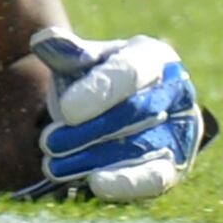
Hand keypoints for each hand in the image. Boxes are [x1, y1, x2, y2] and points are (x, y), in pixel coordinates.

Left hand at [27, 29, 213, 202]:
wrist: (117, 118)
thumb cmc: (97, 85)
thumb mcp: (84, 66)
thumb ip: (67, 55)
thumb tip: (42, 39)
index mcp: (155, 58)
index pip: (132, 72)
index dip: (101, 90)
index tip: (67, 111)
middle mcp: (176, 91)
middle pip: (136, 112)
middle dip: (89, 130)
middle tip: (47, 142)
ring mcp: (179, 129)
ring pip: (140, 147)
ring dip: (93, 158)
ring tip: (54, 164)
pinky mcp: (174, 166)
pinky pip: (155, 177)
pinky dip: (127, 182)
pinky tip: (96, 183)